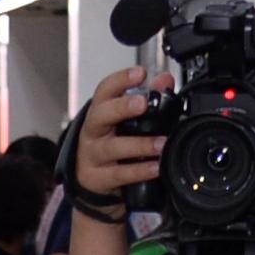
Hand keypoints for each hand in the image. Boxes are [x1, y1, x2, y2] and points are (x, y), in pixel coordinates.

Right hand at [69, 66, 166, 206]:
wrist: (89, 181)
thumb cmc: (109, 145)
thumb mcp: (123, 121)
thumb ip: (146, 98)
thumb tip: (165, 80)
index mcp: (100, 112)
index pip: (105, 90)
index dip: (121, 80)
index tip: (140, 73)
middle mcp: (93, 131)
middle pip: (101, 115)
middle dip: (122, 107)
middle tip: (142, 103)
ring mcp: (93, 155)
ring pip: (112, 147)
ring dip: (139, 144)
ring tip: (160, 143)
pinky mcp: (98, 178)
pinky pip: (119, 174)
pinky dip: (139, 171)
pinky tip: (155, 167)